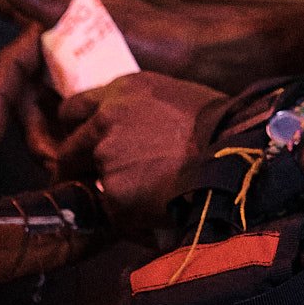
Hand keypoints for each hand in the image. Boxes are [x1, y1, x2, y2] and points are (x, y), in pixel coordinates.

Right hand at [0, 0, 254, 151]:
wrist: (220, 61)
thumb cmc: (169, 37)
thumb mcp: (109, 23)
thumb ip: (53, 6)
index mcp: (65, 30)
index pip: (14, 66)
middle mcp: (72, 53)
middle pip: (29, 99)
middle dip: (31, 131)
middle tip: (49, 160)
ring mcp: (89, 78)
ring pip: (51, 117)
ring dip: (51, 143)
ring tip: (67, 166)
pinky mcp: (106, 100)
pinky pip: (76, 126)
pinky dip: (73, 144)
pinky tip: (83, 164)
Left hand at [54, 72, 228, 234]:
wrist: (233, 154)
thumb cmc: (218, 124)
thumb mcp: (174, 96)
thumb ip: (140, 108)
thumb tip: (131, 127)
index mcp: (122, 91)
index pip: (73, 108)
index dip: (77, 129)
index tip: (84, 141)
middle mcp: (105, 120)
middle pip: (71, 149)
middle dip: (82, 165)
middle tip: (105, 176)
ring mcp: (106, 157)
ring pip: (95, 181)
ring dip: (113, 189)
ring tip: (148, 192)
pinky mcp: (113, 194)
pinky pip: (114, 210)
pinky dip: (129, 213)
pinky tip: (157, 207)